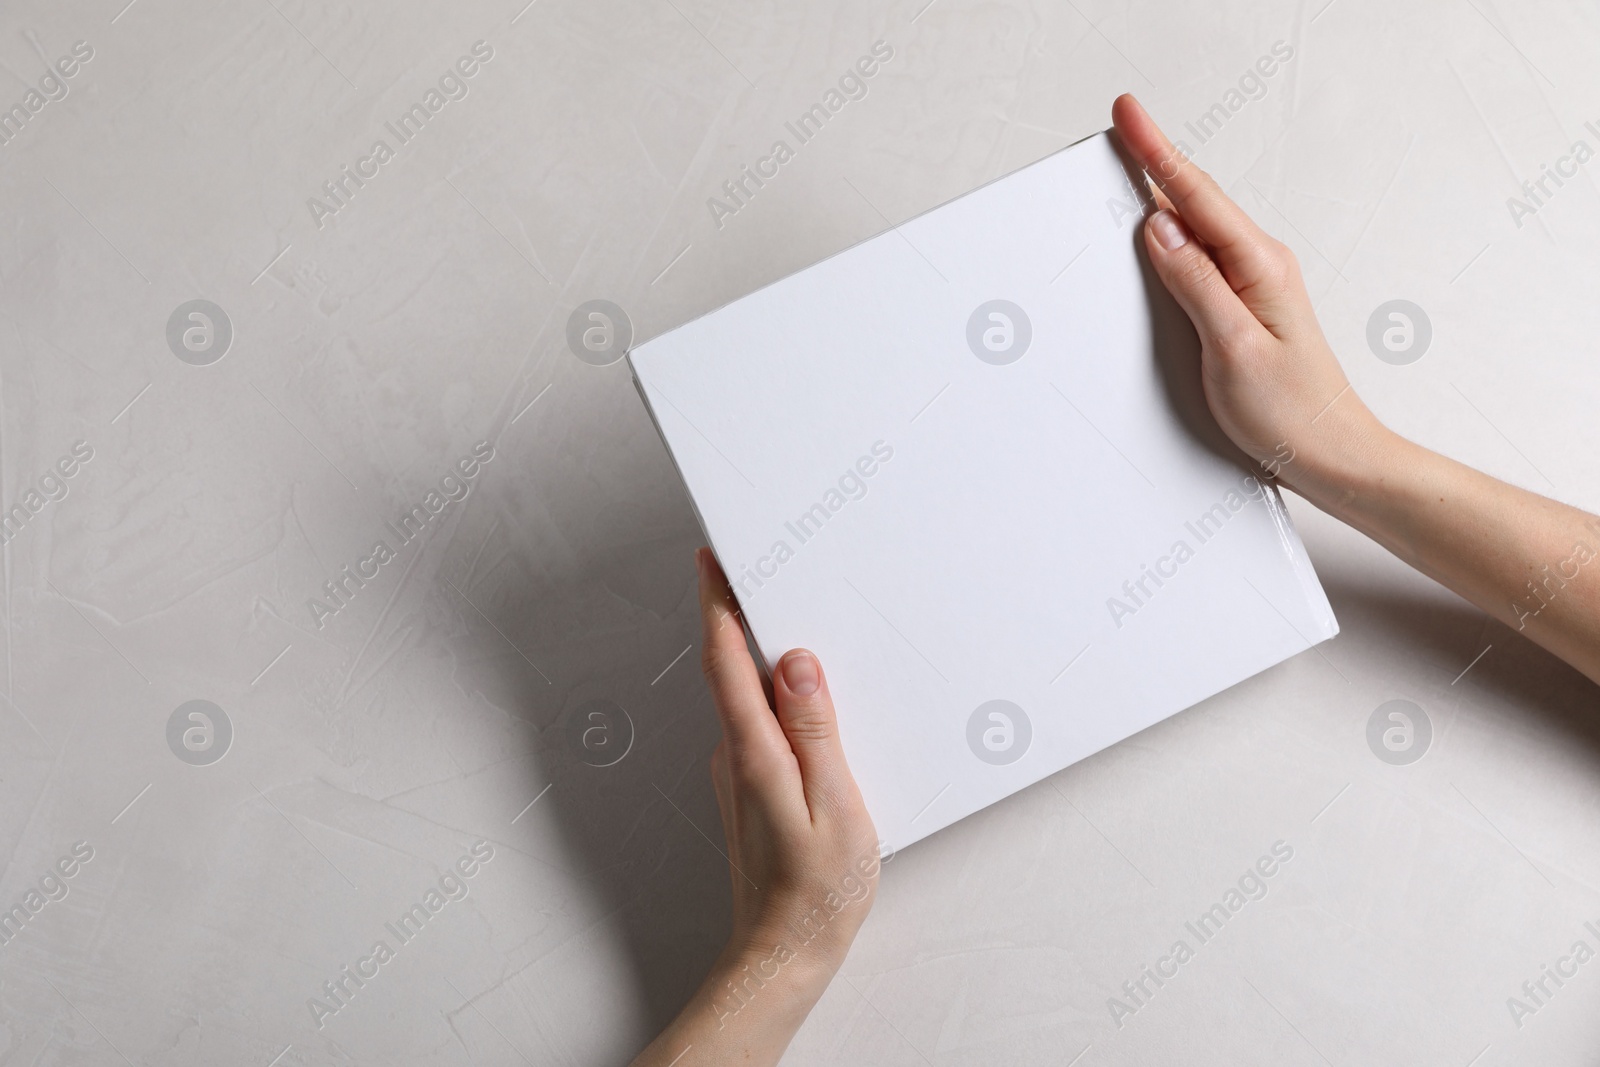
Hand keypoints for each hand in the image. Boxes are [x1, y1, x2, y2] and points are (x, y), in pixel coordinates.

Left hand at [630, 549, 879, 1065]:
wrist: (784, 955)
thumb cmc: (817, 892)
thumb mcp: (836, 806)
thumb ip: (816, 730)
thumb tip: (795, 662)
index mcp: (754, 753)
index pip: (724, 660)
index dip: (717, 604)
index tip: (713, 558)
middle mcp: (734, 755)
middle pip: (731, 668)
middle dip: (744, 614)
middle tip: (768, 567)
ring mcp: (737, 772)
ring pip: (746, 696)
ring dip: (764, 657)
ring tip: (800, 620)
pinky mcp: (749, 787)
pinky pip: (760, 724)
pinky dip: (778, 698)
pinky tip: (812, 700)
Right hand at [1111, 94, 1599, 684]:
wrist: (1333, 454)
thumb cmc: (1292, 413)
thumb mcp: (1233, 347)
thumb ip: (1196, 283)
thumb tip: (1160, 229)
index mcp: (1258, 267)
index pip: (1196, 197)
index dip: (1157, 153)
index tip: (1128, 116)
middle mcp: (1259, 266)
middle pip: (1197, 200)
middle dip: (1156, 160)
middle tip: (1122, 126)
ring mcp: (1253, 285)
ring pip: (1198, 226)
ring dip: (1164, 192)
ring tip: (1133, 162)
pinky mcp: (1244, 307)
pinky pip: (1201, 256)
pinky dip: (1174, 234)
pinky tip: (1159, 230)